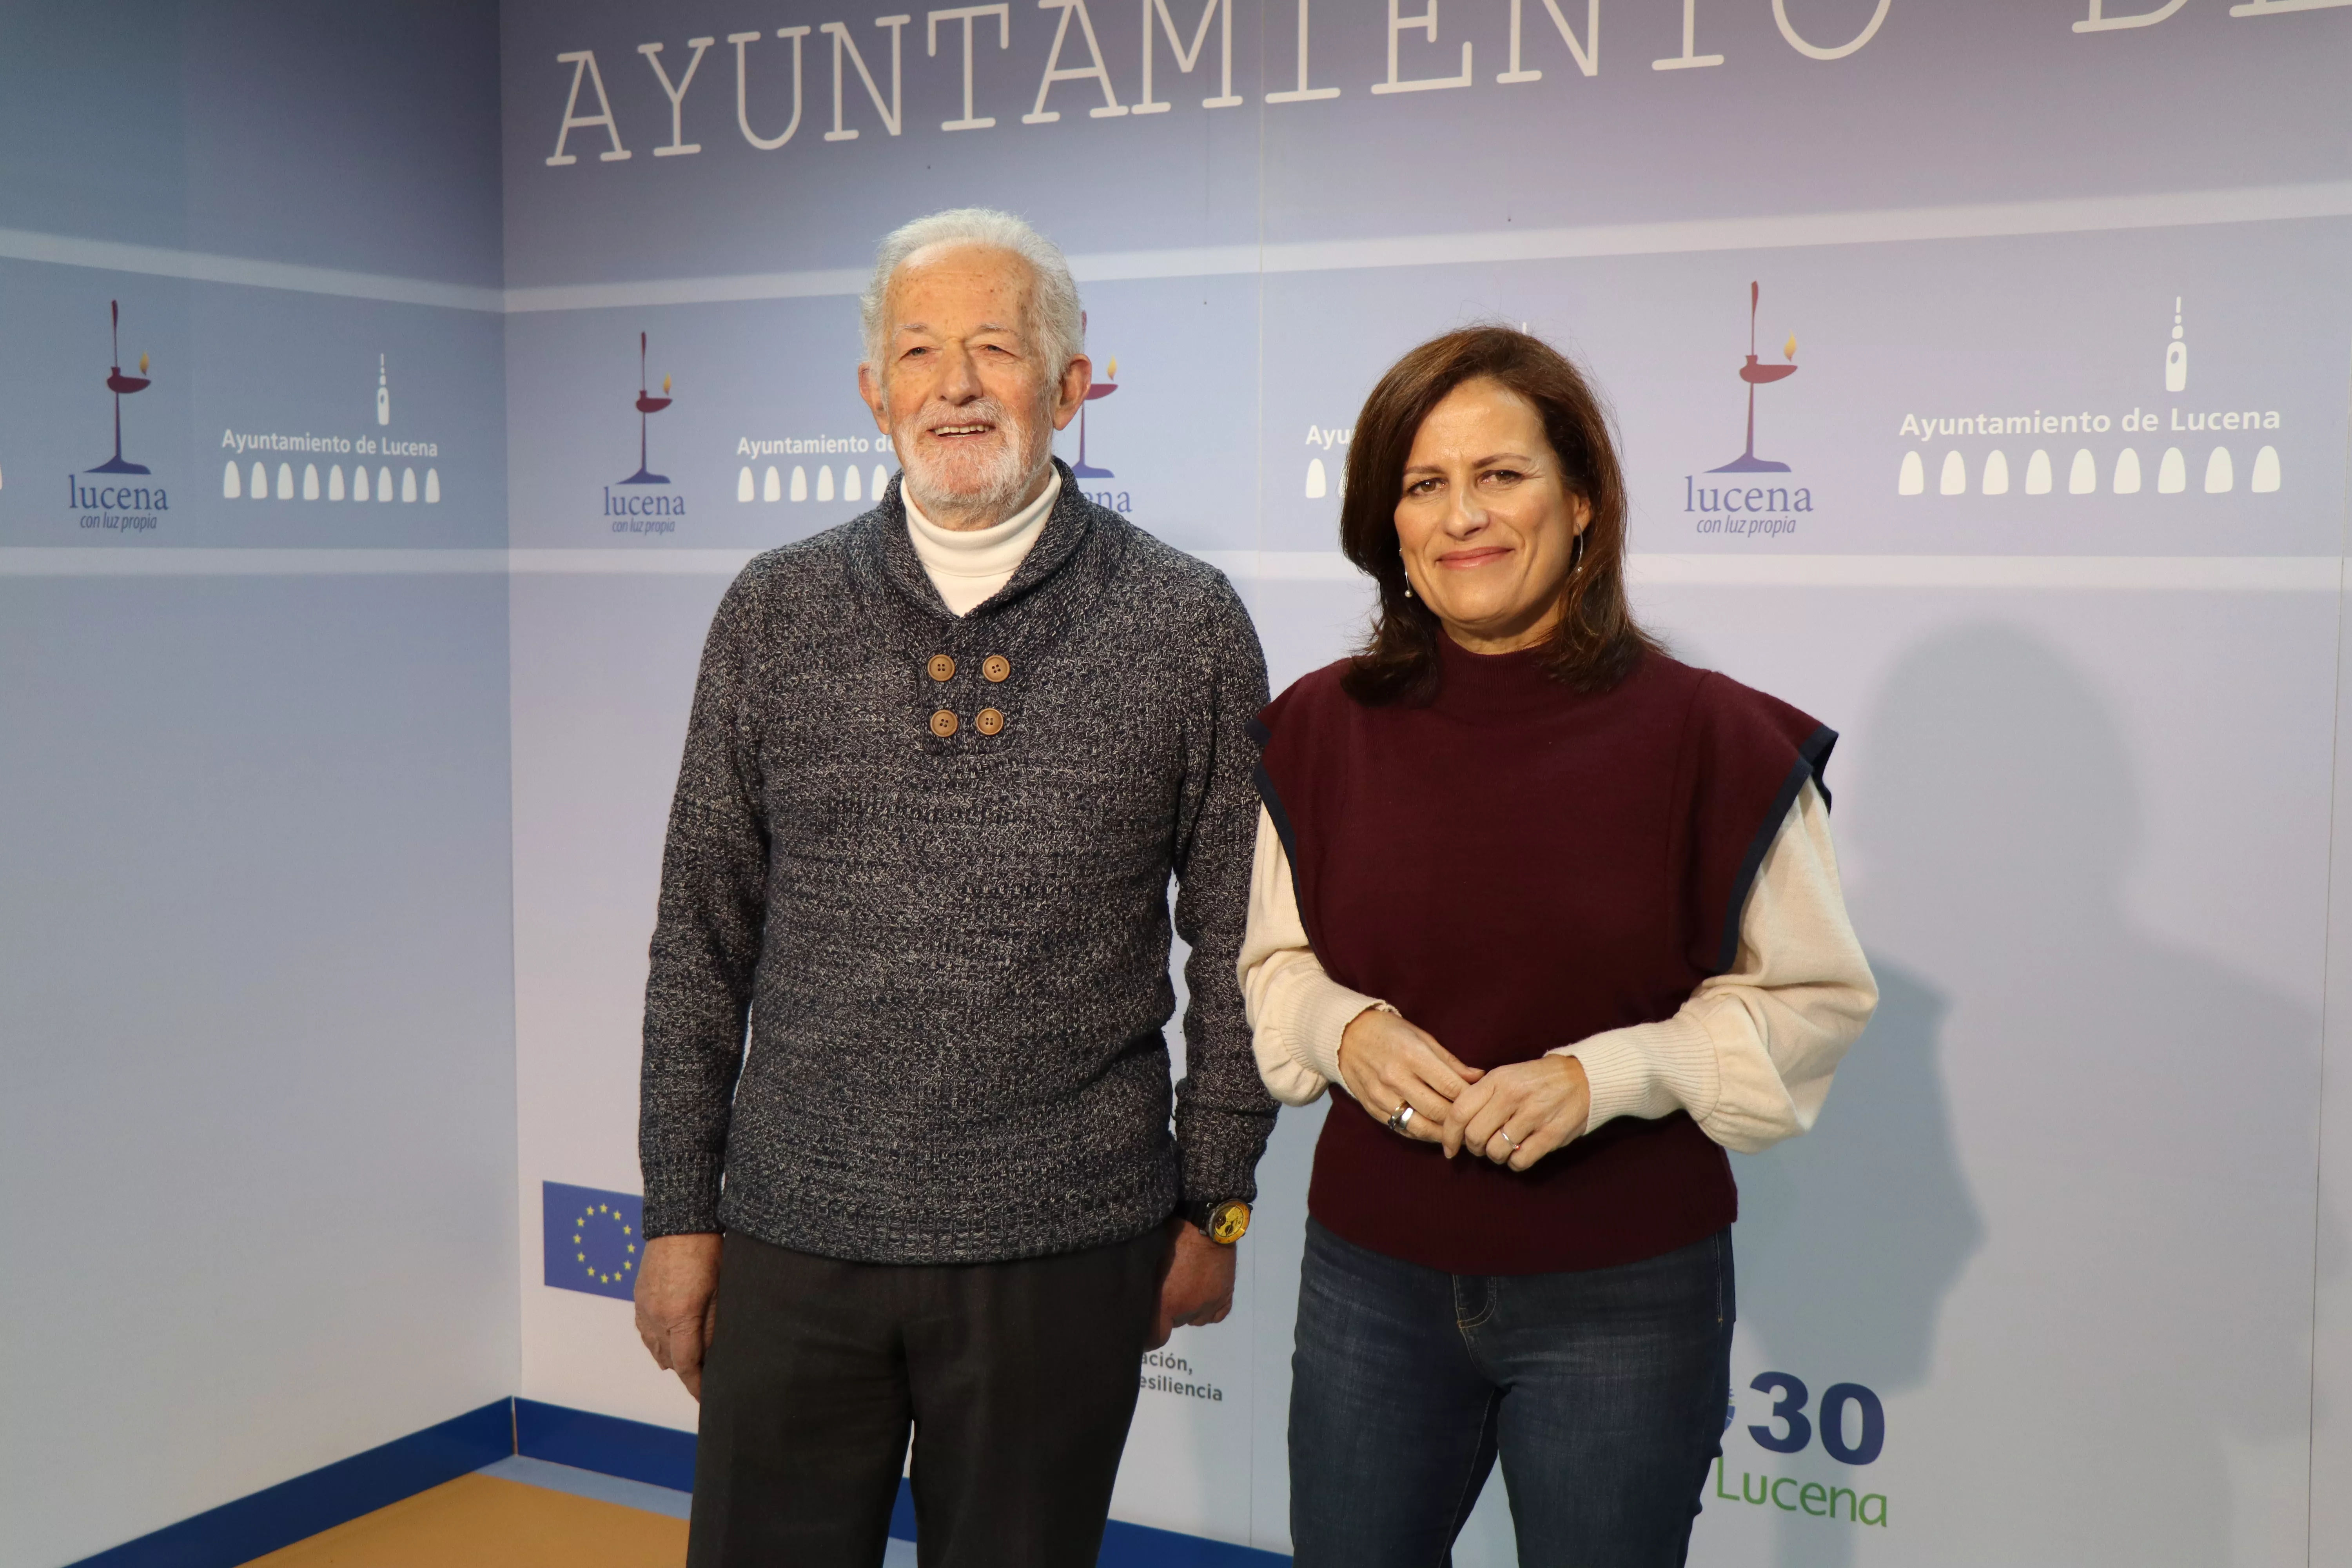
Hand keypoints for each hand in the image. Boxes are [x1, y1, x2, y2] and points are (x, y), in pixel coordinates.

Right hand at [634, 1233, 722, 1399]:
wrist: (680, 1223)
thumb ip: (714, 1327)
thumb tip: (710, 1356)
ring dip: (672, 1357)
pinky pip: (645, 1332)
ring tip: (692, 1361)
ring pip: (655, 1349)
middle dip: (687, 1373)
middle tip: (706, 1378)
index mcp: (679, 1317)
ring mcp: (644, 1308)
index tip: (707, 1400)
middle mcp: (656, 1317)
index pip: (687, 1365)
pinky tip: (670, 1341)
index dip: (697, 1386)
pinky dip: (657, 1342)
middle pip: (670, 1361)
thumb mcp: (721, 1291)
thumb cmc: (709, 1252)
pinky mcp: (638, 1299)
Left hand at [1150, 1220, 1235, 1348]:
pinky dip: (1207, 1308)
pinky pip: (1215, 1314)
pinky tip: (1200, 1293)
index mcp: (1166, 1302)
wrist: (1204, 1220)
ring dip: (1186, 1309)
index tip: (1139, 1332)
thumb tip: (1130, 1301)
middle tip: (1162, 1290)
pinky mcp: (1225, 1295)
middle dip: (1166, 1312)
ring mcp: (1209, 1303)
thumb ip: (1141, 1285)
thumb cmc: (1169, 1235)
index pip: (1154, 1339)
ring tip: (1182, 1286)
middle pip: (1174, 1324)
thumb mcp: (1146, 1259)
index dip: (1145, 1339)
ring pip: (1193, 1319)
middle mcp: (1188, 1309)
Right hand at [1336, 1007, 1481, 1143]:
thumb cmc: (1390, 1032)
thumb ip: (1450, 1061)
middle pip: (1438, 1110)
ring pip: (1420, 1126)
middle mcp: (1395, 1077)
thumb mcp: (1422, 1037)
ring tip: (1457, 1133)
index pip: (1450, 1086)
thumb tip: (1479, 1077)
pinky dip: (1422, 1134)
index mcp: (1412, 1055)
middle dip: (1460, 1119)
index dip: (1470, 1098)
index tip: (1482, 1102)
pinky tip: (1434, 1132)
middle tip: (1475, 1122)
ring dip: (1443, 1133)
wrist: (1346, 1036)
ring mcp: (1382, 1095)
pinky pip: (1402, 1129)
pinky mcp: (1373, 1108)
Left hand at [1441, 1056, 1590, 1171]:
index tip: (1450, 1148)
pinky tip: (1520, 1153)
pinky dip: (1515, 1163)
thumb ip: (1481, 1095)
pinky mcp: (1552, 1134)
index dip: (1449, 1135)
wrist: (1584, 1077)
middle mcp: (1513, 1095)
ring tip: (1503, 1148)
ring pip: (1495, 1151)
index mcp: (1498, 1079)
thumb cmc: (1538, 1080)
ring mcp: (1534, 1115)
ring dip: (1495, 1156)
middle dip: (1473, 1148)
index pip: (1460, 1111)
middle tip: (1481, 1147)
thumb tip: (1454, 1123)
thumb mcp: (1507, 1075)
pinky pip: (1520, 1161)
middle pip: (1475, 1135)